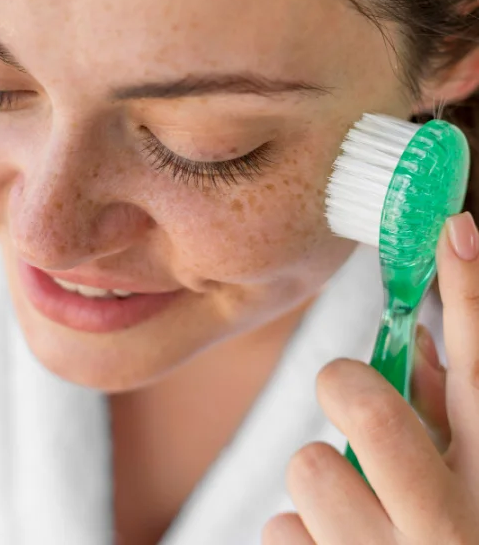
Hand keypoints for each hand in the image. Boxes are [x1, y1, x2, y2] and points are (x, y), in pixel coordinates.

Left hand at [263, 212, 478, 544]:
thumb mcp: (473, 488)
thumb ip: (451, 420)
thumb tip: (427, 348)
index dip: (472, 292)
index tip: (452, 228)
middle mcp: (454, 530)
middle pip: (364, 402)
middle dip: (345, 386)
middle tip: (348, 399)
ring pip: (310, 466)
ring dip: (325, 486)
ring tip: (359, 524)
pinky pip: (281, 531)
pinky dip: (301, 540)